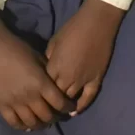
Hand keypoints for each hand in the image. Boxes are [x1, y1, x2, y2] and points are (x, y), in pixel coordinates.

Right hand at [0, 8, 71, 131]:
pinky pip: (13, 123)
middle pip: (47, 116)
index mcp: (41, 83)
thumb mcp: (38, 57)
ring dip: (40, 125)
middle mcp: (29, 96)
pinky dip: (22, 127)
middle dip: (56, 118)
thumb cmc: (17, 48)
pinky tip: (27, 124)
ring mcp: (14, 103)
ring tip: (43, 122)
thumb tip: (56, 84)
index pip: (59, 103)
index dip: (68, 107)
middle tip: (58, 116)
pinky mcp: (1, 105)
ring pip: (31, 123)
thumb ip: (48, 73)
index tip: (70, 108)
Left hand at [43, 0, 124, 116]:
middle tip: (47, 105)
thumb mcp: (54, 41)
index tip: (38, 96)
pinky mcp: (96, 80)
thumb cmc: (73, 28)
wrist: (96, 23)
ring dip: (64, 105)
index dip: (41, 92)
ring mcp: (83, 80)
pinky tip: (75, 111)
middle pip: (56, 96)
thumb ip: (48, 58)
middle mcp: (67, 77)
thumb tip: (46, 69)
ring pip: (70, 99)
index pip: (44, 86)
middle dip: (51, 101)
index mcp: (55, 66)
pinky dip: (81, 106)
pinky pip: (88, 98)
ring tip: (59, 109)